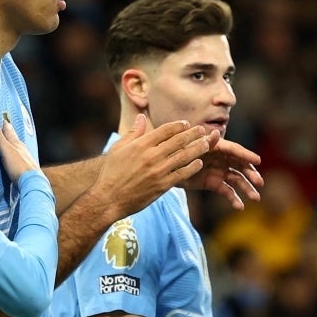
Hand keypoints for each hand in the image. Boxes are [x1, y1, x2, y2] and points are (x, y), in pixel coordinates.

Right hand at [0, 116, 41, 181]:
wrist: (31, 182)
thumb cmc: (19, 165)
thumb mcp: (7, 149)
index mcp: (17, 143)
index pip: (9, 129)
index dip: (4, 123)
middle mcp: (20, 149)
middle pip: (11, 138)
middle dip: (5, 132)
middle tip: (1, 125)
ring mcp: (21, 158)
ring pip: (12, 147)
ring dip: (6, 143)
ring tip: (2, 140)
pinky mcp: (20, 167)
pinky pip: (12, 157)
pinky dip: (7, 154)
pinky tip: (6, 156)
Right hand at [97, 116, 218, 215]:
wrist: (109, 199)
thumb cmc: (111, 173)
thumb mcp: (118, 148)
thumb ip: (133, 133)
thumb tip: (141, 117)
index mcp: (141, 145)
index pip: (165, 130)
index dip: (178, 126)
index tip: (186, 124)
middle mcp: (151, 156)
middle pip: (178, 141)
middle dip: (193, 134)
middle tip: (203, 130)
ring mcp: (158, 171)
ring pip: (183, 156)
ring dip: (197, 148)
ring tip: (207, 144)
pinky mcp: (162, 186)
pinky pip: (182, 174)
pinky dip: (192, 168)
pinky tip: (199, 163)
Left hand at [182, 132, 262, 209]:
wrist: (166, 167)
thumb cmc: (176, 152)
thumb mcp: (188, 147)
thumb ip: (203, 142)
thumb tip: (216, 133)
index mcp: (218, 146)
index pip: (235, 150)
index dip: (246, 155)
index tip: (258, 161)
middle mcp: (222, 158)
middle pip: (240, 166)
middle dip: (251, 174)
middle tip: (260, 183)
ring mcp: (220, 171)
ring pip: (237, 180)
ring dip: (247, 188)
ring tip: (255, 198)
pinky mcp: (215, 183)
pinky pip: (227, 191)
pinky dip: (234, 199)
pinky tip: (240, 207)